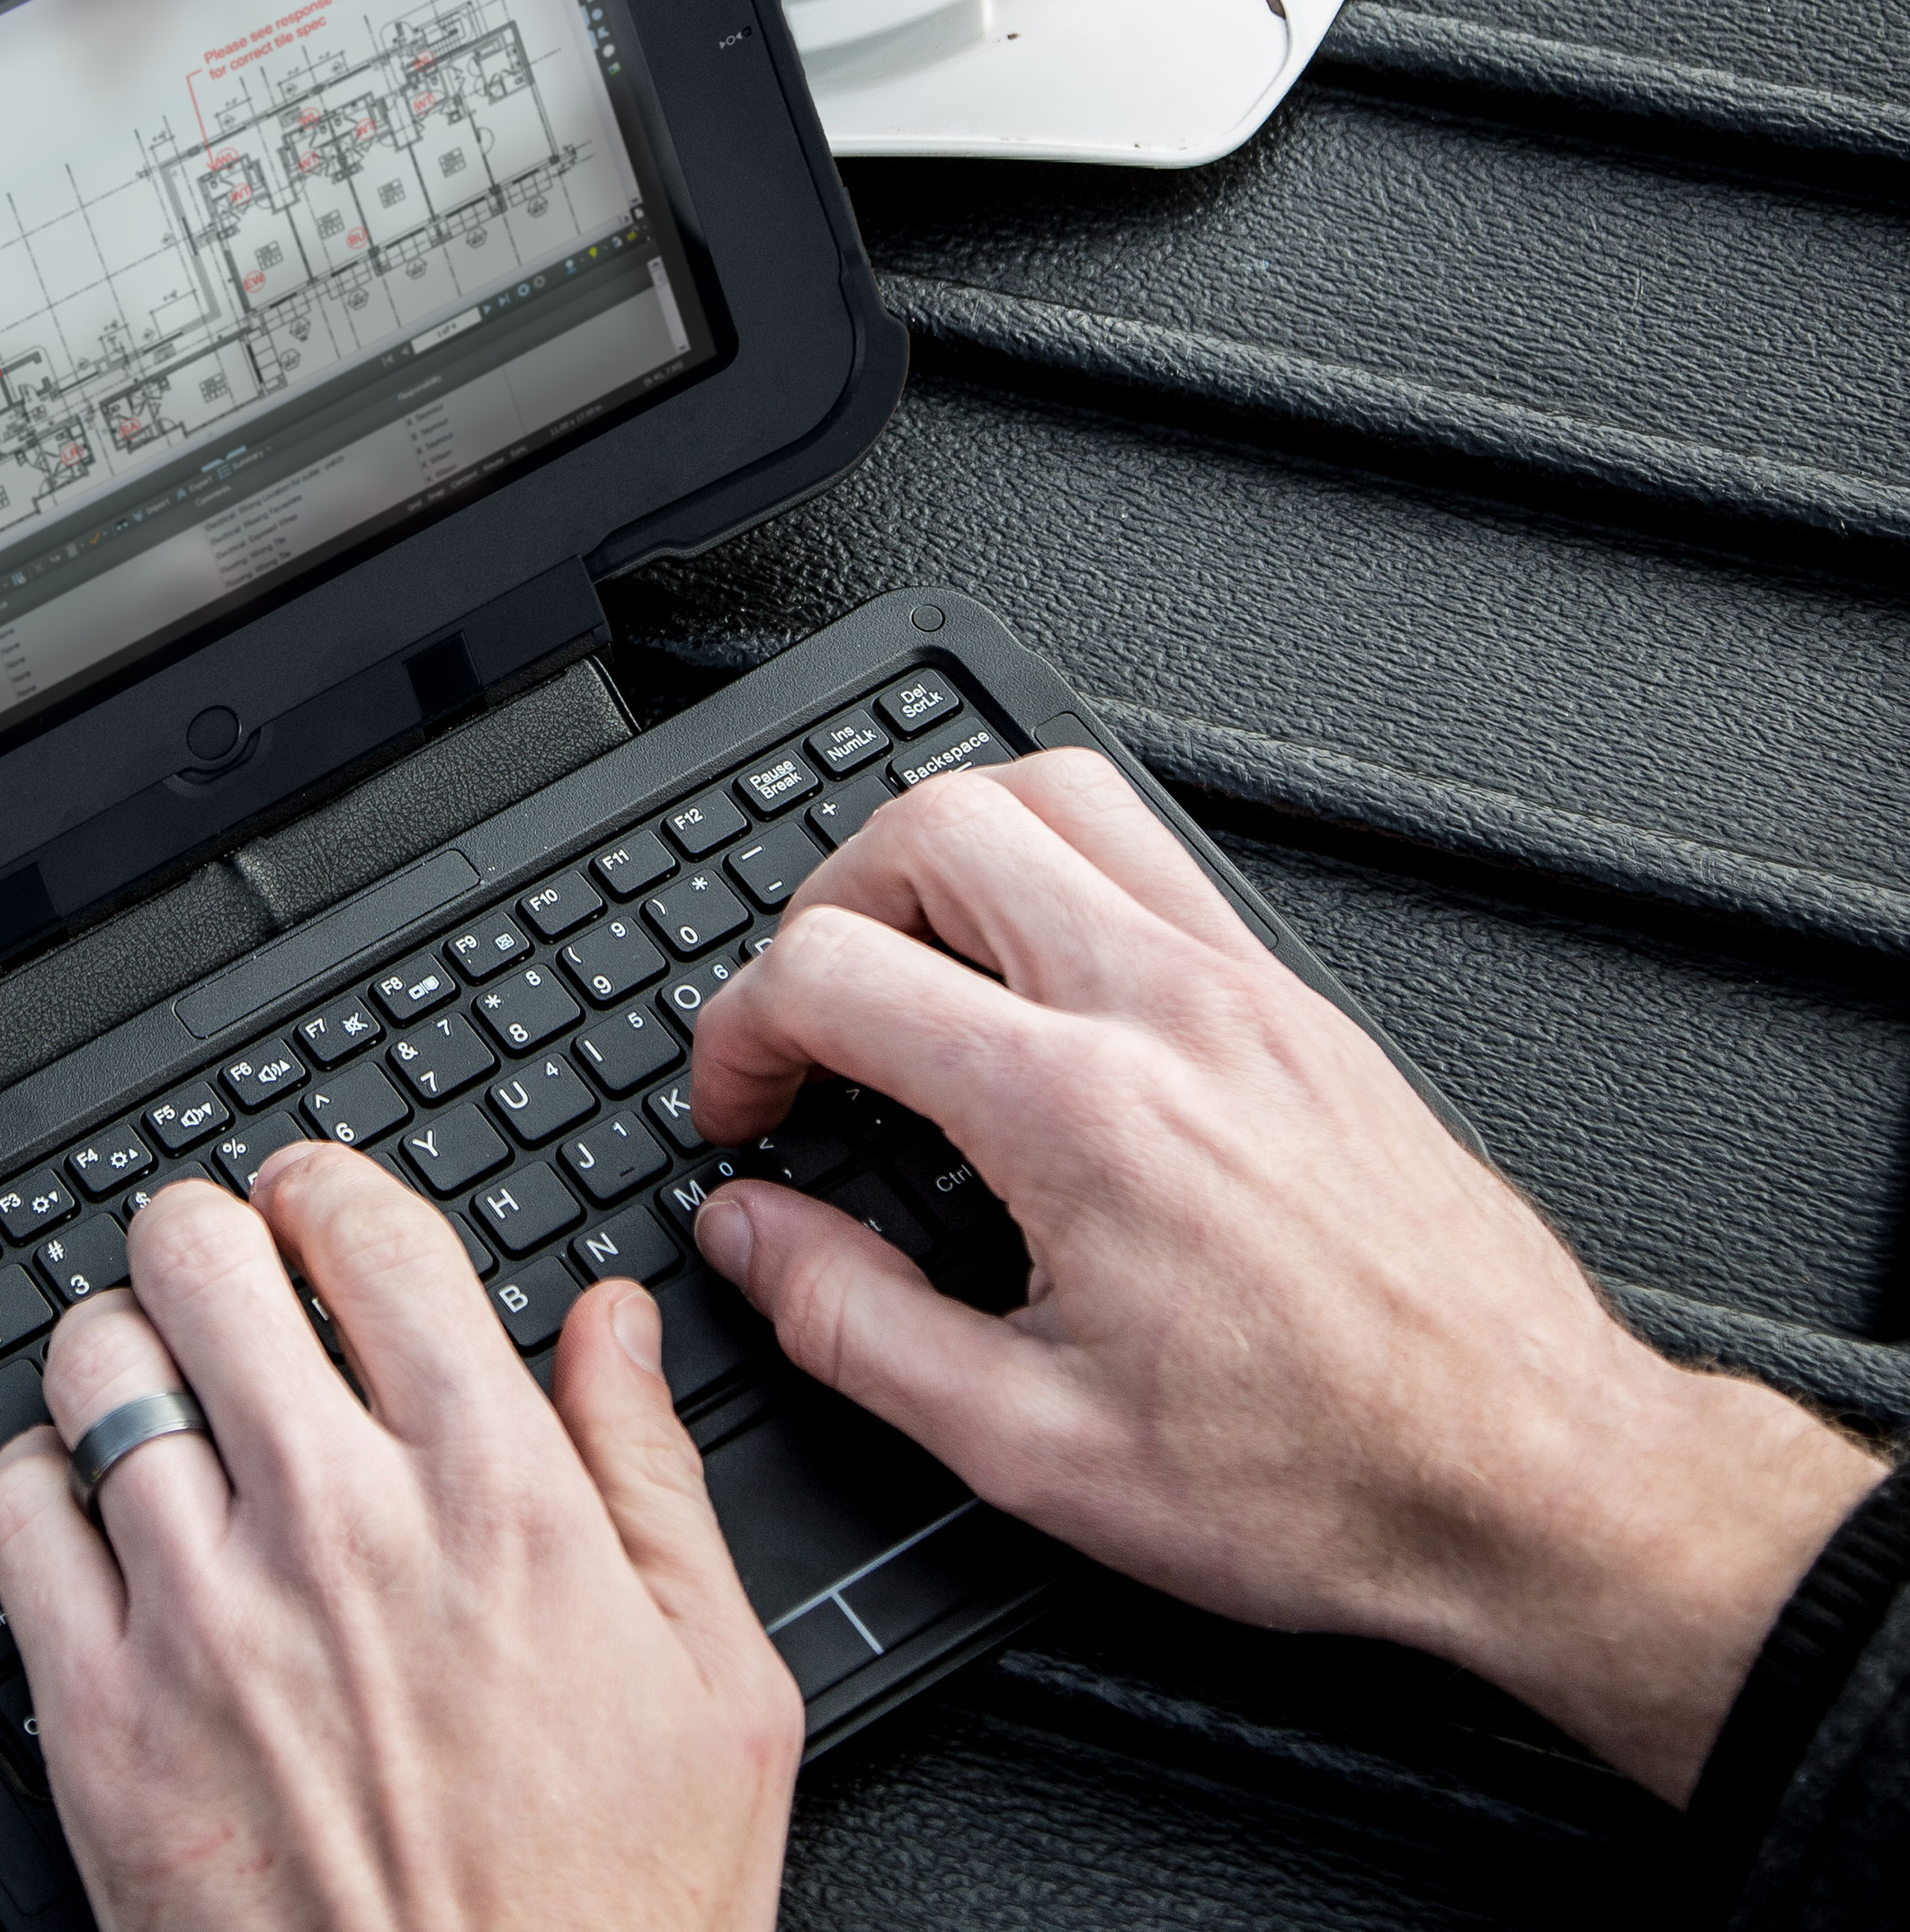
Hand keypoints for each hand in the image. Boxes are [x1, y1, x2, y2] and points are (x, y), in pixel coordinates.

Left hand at [0, 1146, 804, 1931]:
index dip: (324, 1186)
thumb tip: (610, 1323)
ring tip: (154, 1384)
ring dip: (121, 1347)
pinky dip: (36, 1482)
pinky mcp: (99, 1721)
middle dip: (209, 1235)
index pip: (367, 1234)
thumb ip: (653, 1471)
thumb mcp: (720, 1686)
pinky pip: (10, 1515)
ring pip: (94, 1365)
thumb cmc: (615, 1919)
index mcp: (497, 1498)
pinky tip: (91, 1514)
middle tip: (223, 1269)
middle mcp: (338, 1529)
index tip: (313, 1204)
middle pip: (204, 1258)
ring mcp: (203, 1618)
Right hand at [686, 747, 1883, 1804]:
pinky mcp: (1300, 1000)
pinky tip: (1031, 977)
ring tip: (904, 957)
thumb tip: (752, 1234)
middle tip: (806, 1018)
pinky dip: (1057, 871)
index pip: (836, 967)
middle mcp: (1167, 1013)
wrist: (1534, 1479)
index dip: (738, 1030)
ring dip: (942, 851)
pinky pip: (1153, 851)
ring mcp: (1245, 987)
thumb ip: (855, 1324)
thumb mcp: (1035, 1450)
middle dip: (821, 904)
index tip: (744, 1105)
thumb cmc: (1324, 1478)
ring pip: (1055, 792)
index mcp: (1082, 1116)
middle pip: (934, 825)